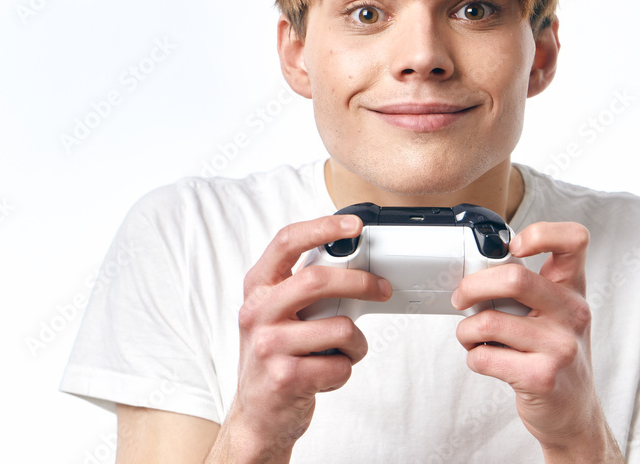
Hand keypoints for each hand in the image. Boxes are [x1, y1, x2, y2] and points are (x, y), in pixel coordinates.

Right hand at [210, 214, 391, 462]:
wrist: (258, 415)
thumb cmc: (277, 357)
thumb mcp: (279, 314)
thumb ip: (304, 289)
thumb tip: (354, 264)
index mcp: (258, 288)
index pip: (286, 242)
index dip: (322, 227)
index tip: (353, 225)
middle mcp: (257, 312)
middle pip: (317, 280)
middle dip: (359, 282)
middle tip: (381, 289)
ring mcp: (268, 346)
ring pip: (339, 328)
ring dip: (356, 343)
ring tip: (344, 352)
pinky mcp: (285, 378)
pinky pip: (339, 365)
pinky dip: (345, 370)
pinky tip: (326, 375)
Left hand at [453, 222, 621, 460]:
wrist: (574, 413)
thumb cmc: (555, 355)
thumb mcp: (555, 315)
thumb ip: (529, 290)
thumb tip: (475, 271)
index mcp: (574, 289)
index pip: (575, 240)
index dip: (542, 232)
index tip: (513, 247)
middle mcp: (573, 314)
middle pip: (514, 278)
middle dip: (472, 287)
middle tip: (461, 299)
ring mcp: (561, 347)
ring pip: (489, 322)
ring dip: (466, 331)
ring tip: (472, 337)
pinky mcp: (542, 378)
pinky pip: (484, 357)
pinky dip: (473, 358)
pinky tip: (486, 360)